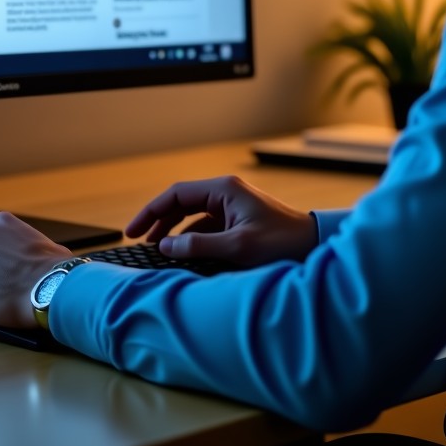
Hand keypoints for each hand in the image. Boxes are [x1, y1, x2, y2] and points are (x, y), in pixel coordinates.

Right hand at [126, 175, 317, 266]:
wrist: (313, 245)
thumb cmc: (280, 243)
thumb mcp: (237, 247)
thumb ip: (198, 246)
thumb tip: (164, 246)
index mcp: (223, 190)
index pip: (176, 194)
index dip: (150, 212)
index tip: (132, 231)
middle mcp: (225, 193)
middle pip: (181, 203)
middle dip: (159, 221)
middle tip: (139, 242)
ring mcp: (232, 206)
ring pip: (192, 216)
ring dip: (174, 231)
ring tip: (157, 250)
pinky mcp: (238, 221)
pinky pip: (206, 226)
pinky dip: (191, 239)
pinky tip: (183, 255)